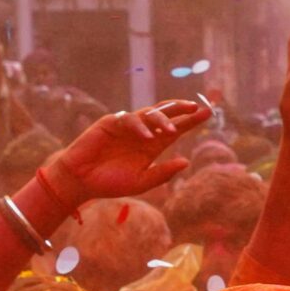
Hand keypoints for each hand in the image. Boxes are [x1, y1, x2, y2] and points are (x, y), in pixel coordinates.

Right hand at [43, 102, 213, 203]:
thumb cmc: (110, 183)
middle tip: (197, 107)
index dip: (191, 121)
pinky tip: (147, 137)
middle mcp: (142, 133)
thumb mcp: (141, 182)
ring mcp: (127, 126)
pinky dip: (139, 127)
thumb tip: (186, 162)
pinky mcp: (110, 123)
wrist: (81, 181)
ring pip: (149, 114)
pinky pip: (128, 120)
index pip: (175, 130)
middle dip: (182, 109)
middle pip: (166, 115)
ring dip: (162, 120)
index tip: (208, 114)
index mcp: (152, 146)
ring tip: (172, 131)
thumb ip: (162, 173)